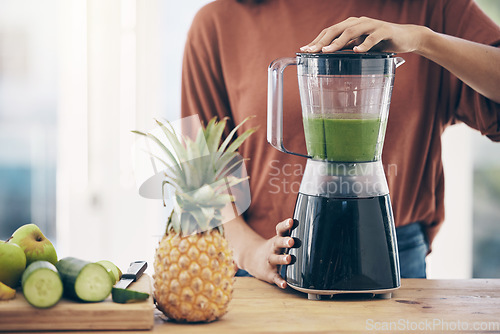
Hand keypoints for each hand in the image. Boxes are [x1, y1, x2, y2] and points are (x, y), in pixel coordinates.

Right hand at [245, 218, 296, 288]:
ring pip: (275, 259)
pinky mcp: (270, 273)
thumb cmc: (273, 248)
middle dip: (285, 242)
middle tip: (292, 241)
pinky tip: (284, 284)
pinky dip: (280, 281)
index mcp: (277, 240)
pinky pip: (275, 277)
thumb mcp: (279, 239)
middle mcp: (273, 249)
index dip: (285, 225)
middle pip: (278, 243)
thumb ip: (290, 233)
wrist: (252, 260)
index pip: (280, 230)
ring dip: (282, 259)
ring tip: (289, 258)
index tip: (291, 221)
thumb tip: (308, 221)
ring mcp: (270, 261)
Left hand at [300, 16, 425, 53]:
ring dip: (338, 42)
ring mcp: (372, 25)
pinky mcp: (385, 31)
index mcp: (351, 25)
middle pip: (336, 29)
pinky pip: (373, 37)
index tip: (304, 50)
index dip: (317, 40)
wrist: (406, 37)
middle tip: (312, 51)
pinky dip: (364, 44)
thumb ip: (346, 48)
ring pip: (352, 31)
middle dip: (322, 40)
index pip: (329, 31)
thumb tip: (327, 57)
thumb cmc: (380, 43)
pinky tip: (357, 51)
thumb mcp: (359, 46)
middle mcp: (359, 22)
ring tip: (328, 51)